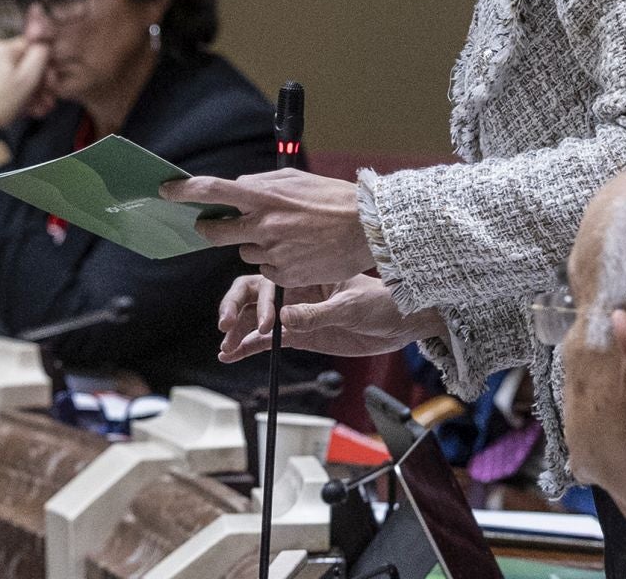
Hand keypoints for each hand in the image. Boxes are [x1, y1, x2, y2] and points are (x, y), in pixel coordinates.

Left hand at [0, 37, 52, 128]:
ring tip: (32, 107)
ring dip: (26, 91)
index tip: (47, 81)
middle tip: (43, 98)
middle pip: (21, 64)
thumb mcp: (29, 77)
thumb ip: (40, 54)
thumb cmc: (0, 105)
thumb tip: (43, 44)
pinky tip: (18, 108)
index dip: (43, 65)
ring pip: (11, 76)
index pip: (31, 47)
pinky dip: (10, 94)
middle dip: (36, 83)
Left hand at [162, 168, 372, 286]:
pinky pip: (266, 270)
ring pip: (244, 252)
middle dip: (209, 228)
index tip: (165, 190)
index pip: (211, 190)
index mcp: (263, 196)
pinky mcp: (283, 276)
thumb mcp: (295, 180)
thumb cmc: (333, 199)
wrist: (366, 229)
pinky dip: (276, 262)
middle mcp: (262, 225)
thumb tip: (237, 189)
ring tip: (288, 235)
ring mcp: (272, 252)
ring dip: (255, 244)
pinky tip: (299, 252)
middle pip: (215, 232)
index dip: (183, 191)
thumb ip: (262, 185)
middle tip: (212, 225)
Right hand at [216, 274, 443, 361]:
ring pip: (256, 320)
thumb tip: (284, 320)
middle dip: (234, 309)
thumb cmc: (382, 302)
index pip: (267, 278)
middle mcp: (295, 290)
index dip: (254, 298)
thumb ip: (317, 314)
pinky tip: (233, 354)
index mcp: (305, 272)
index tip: (259, 322)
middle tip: (224, 327)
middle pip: (253, 295)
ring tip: (225, 348)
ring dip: (238, 332)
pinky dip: (250, 346)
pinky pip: (269, 341)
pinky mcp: (301, 335)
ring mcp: (296, 313)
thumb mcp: (350, 306)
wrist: (401, 323)